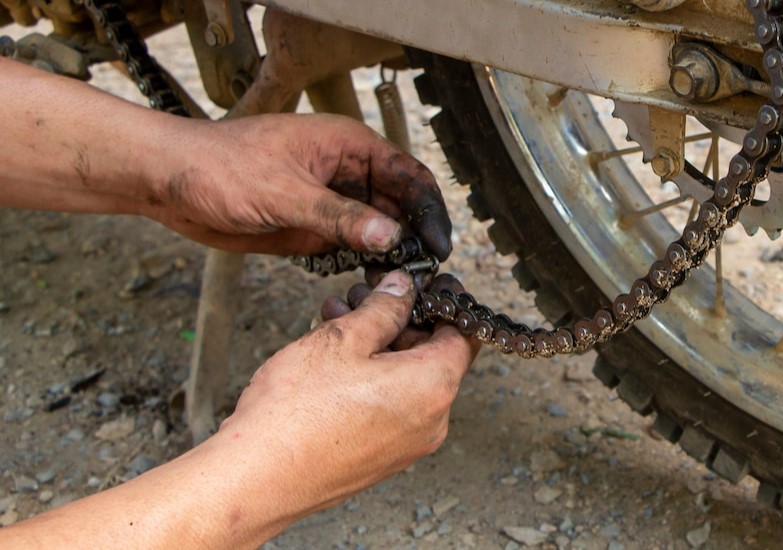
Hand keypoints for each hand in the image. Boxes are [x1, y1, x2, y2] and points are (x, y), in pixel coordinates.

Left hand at [144, 114, 451, 257]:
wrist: (171, 183)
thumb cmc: (219, 167)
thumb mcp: (283, 193)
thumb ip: (338, 216)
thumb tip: (391, 235)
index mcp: (348, 146)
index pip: (407, 175)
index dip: (428, 209)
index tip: (437, 245)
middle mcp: (347, 172)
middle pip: (400, 204)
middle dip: (415, 236)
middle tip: (425, 273)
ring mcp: (331, 201)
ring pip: (379, 228)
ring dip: (392, 254)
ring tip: (402, 283)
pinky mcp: (314, 227)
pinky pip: (352, 246)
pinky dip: (364, 263)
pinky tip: (371, 283)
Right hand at [214, 270, 478, 517]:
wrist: (257, 477)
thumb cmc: (297, 411)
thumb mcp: (343, 339)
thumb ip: (383, 308)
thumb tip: (402, 290)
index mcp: (433, 387)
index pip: (464, 335)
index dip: (446, 303)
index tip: (424, 285)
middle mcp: (431, 421)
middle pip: (433, 356)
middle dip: (400, 321)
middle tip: (364, 296)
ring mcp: (408, 444)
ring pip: (407, 380)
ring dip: (379, 346)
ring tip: (337, 320)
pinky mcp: (382, 458)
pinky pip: (390, 406)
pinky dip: (371, 377)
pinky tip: (333, 359)